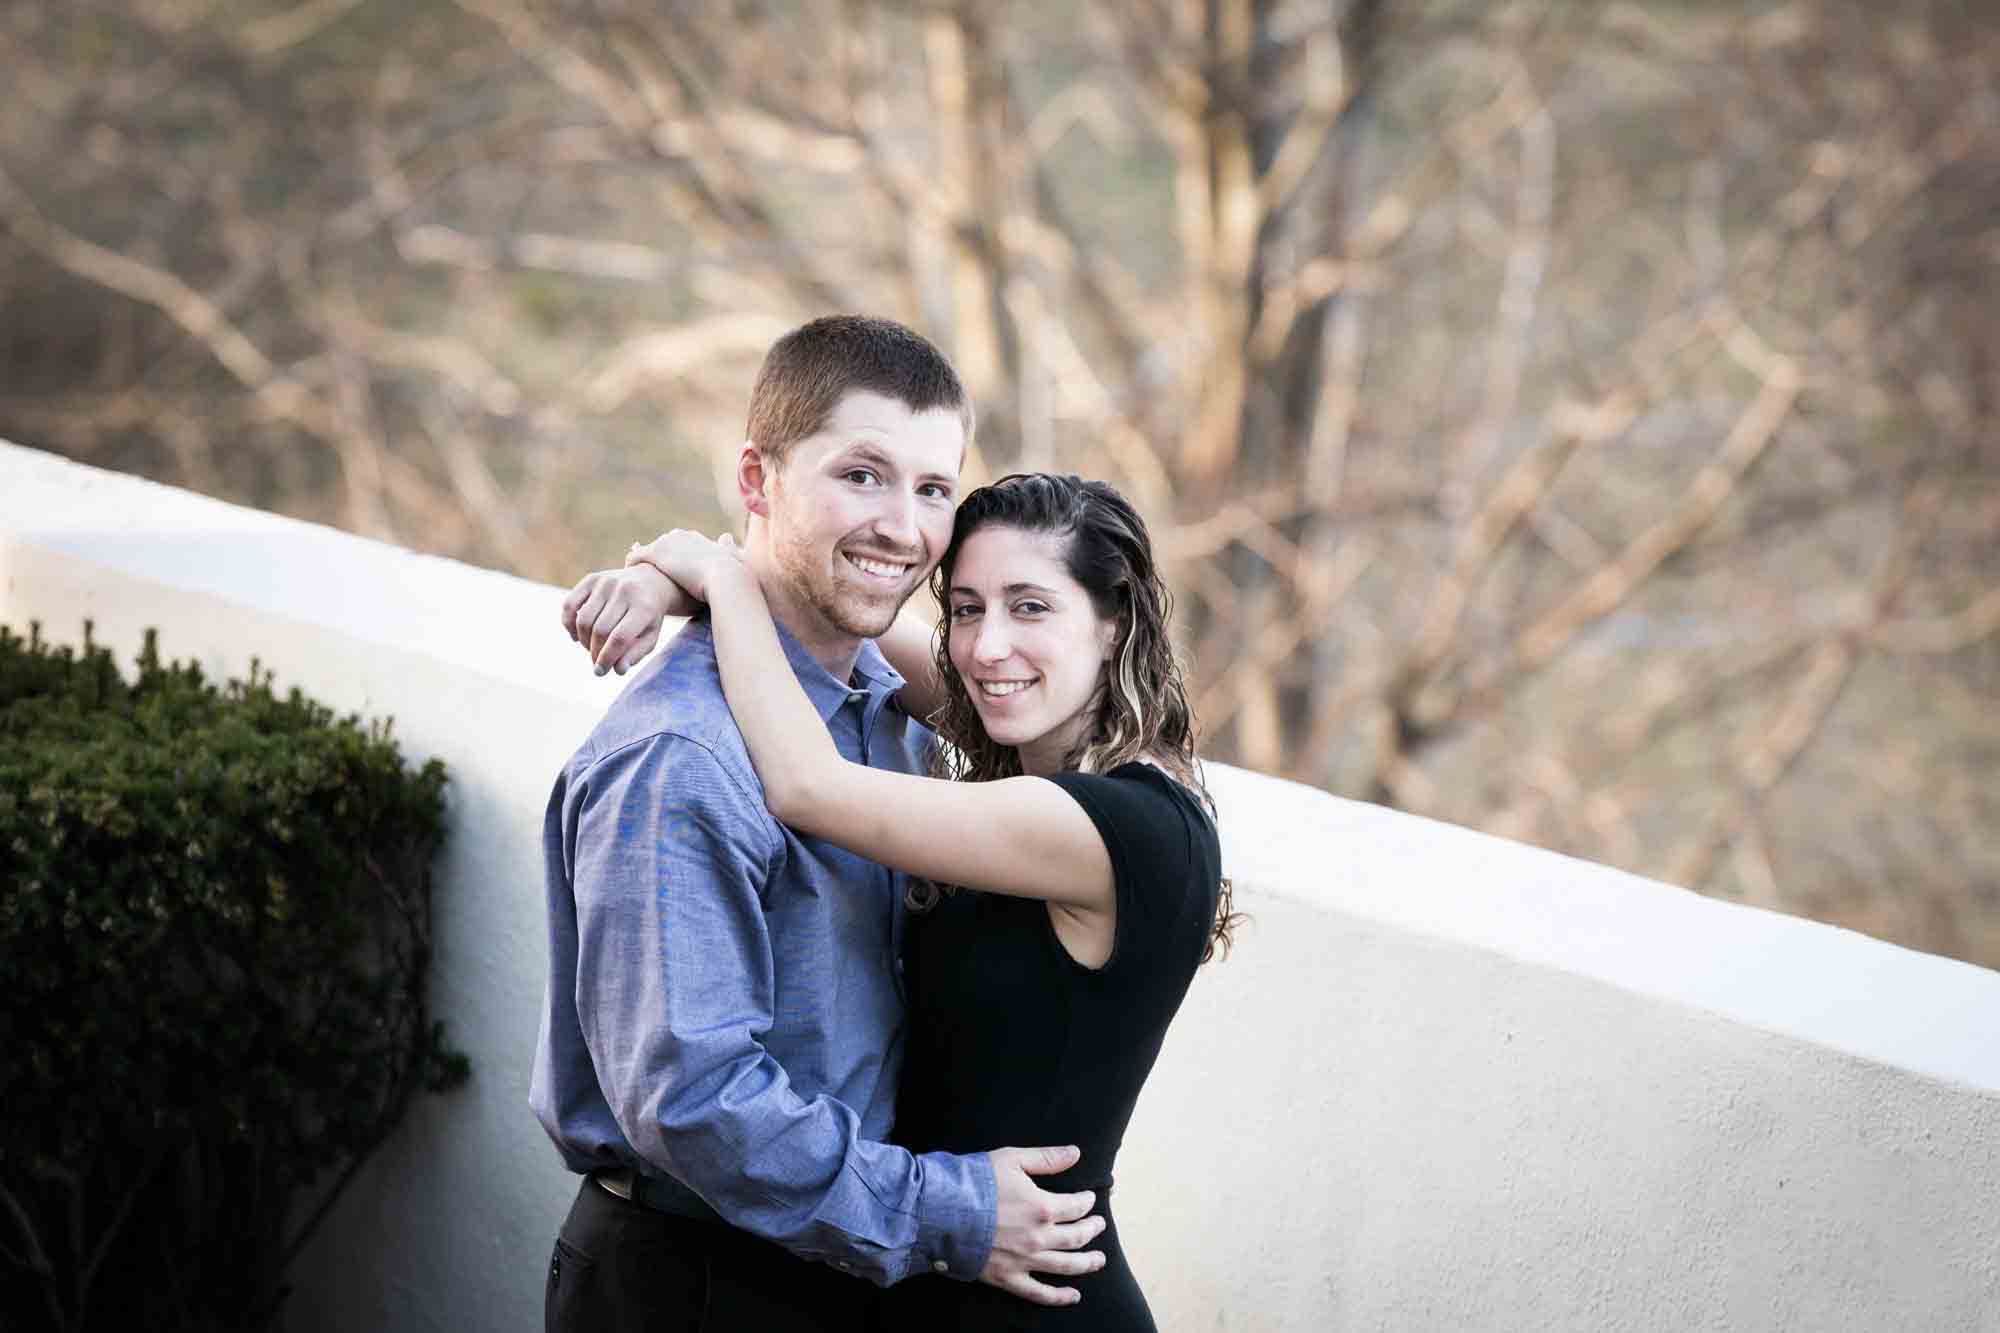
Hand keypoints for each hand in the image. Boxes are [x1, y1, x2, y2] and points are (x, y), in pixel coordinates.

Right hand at [561, 564, 693, 675]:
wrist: (650, 580)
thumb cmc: (649, 615)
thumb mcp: (650, 636)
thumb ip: (635, 654)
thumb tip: (618, 669)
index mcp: (644, 607)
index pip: (619, 638)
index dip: (606, 658)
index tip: (600, 671)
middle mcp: (625, 591)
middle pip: (600, 630)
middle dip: (595, 652)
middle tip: (597, 662)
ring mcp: (606, 582)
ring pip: (583, 620)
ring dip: (583, 641)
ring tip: (591, 647)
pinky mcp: (591, 579)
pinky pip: (569, 605)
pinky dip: (568, 624)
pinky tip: (576, 635)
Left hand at [625, 529, 745, 604]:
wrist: (726, 577)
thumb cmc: (734, 573)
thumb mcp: (732, 556)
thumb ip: (728, 547)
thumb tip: (726, 536)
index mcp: (695, 538)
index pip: (676, 542)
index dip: (670, 555)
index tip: (666, 564)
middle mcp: (679, 535)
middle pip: (660, 544)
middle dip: (655, 556)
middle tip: (645, 568)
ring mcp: (666, 543)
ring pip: (647, 550)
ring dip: (641, 561)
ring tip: (633, 574)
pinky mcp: (656, 554)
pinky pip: (636, 556)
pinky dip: (632, 563)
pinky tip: (627, 576)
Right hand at [978, 1146, 1104, 1306]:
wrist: (941, 1212)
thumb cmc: (975, 1182)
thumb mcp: (1012, 1159)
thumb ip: (1046, 1159)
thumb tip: (1075, 1153)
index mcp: (1043, 1207)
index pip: (1076, 1206)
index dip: (1087, 1202)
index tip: (1090, 1198)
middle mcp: (1039, 1237)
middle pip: (1076, 1236)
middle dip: (1092, 1230)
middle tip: (1099, 1225)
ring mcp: (1025, 1261)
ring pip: (1065, 1265)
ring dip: (1086, 1263)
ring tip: (1099, 1259)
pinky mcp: (1008, 1278)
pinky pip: (1039, 1293)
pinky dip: (1058, 1297)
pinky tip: (1073, 1296)